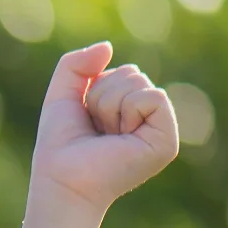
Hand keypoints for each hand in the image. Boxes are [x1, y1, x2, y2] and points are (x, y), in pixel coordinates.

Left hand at [28, 41, 178, 213]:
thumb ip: (76, 65)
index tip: (89, 121)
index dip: (97, 89)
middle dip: (103, 96)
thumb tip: (107, 47)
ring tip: (105, 136)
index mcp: (130, 112)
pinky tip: (119, 137)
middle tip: (96, 130)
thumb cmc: (60, 146)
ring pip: (139, 82)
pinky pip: (153, 97)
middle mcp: (148, 121)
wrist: (61, 180)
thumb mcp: (62, 95)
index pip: (124, 72)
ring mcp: (160, 131)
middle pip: (132, 73)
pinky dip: (128, 110)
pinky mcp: (167, 142)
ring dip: (109, 105)